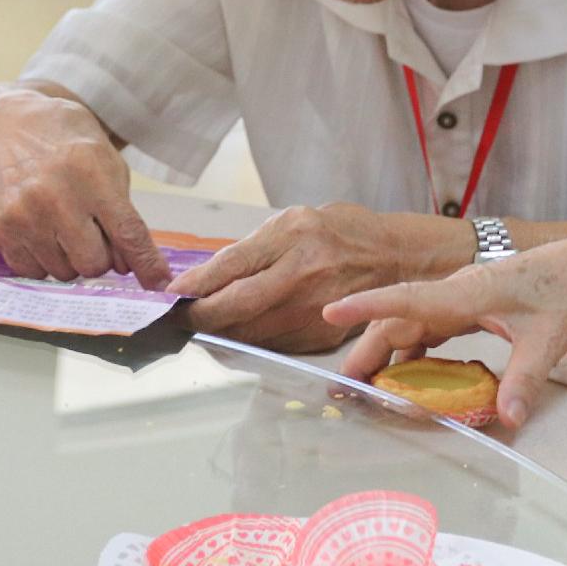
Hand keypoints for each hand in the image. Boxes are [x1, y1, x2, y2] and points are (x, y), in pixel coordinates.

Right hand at [0, 84, 169, 287]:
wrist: (5, 126)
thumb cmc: (64, 144)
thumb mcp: (106, 163)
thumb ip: (121, 213)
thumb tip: (126, 266)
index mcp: (90, 172)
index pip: (127, 232)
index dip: (146, 264)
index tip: (159, 286)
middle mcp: (54, 195)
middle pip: (93, 263)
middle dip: (98, 256)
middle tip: (89, 232)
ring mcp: (21, 212)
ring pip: (62, 272)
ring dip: (68, 258)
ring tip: (59, 224)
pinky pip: (30, 270)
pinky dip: (40, 259)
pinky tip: (37, 229)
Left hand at [168, 203, 410, 352]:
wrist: (395, 257)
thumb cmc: (338, 233)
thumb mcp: (292, 220)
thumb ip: (253, 248)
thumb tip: (208, 276)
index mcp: (294, 236)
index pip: (233, 264)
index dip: (198, 282)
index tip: (172, 293)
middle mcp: (305, 273)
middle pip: (239, 303)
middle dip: (200, 315)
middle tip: (178, 318)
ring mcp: (316, 308)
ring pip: (253, 331)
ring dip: (219, 332)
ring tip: (197, 328)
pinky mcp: (324, 336)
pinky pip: (274, 345)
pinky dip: (247, 343)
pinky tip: (232, 337)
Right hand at [321, 232, 566, 427]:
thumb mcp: (549, 338)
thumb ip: (525, 379)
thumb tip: (507, 420)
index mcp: (465, 292)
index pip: (405, 298)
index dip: (367, 306)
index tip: (330, 312)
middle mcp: (454, 292)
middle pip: (399, 318)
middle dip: (367, 347)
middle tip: (344, 383)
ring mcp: (460, 298)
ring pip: (411, 323)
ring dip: (387, 350)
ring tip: (366, 382)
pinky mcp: (470, 305)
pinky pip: (430, 327)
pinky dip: (413, 349)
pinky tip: (408, 371)